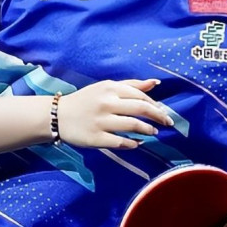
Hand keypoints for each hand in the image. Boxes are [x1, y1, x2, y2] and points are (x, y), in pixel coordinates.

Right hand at [56, 78, 172, 148]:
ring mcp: (100, 121)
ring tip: (154, 133)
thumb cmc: (86, 100)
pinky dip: (132, 143)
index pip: (140, 96)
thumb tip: (155, 82)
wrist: (58, 116)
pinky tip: (138, 143)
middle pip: (141, 109)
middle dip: (159, 117)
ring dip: (148, 130)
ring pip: (133, 125)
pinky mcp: (95, 138)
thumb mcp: (106, 87)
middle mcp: (106, 103)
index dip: (156, 105)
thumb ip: (131, 85)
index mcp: (110, 88)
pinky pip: (120, 142)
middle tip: (168, 123)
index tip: (163, 112)